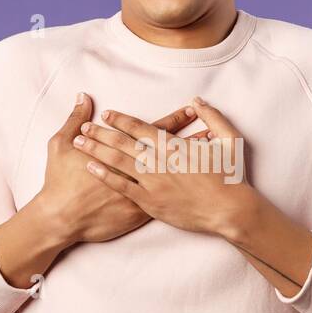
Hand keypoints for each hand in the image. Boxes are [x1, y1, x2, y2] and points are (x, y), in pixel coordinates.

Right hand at [31, 92, 199, 244]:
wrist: (61, 219)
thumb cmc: (60, 183)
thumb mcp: (60, 145)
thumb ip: (74, 119)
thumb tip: (82, 97)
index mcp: (123, 152)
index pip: (154, 130)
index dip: (174, 120)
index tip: (191, 109)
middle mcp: (136, 171)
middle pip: (171, 150)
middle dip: (191, 137)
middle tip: (212, 130)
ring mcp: (140, 193)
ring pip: (175, 175)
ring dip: (194, 162)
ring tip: (212, 151)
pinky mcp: (139, 211)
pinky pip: (168, 198)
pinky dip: (185, 188)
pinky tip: (199, 181)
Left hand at [72, 95, 255, 236]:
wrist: (230, 211)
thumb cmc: (232, 176)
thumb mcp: (229, 140)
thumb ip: (213, 117)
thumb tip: (197, 101)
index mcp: (174, 146)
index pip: (140, 128)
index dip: (121, 120)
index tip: (106, 114)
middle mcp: (159, 162)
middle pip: (123, 144)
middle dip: (100, 133)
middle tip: (83, 127)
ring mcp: (153, 183)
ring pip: (118, 163)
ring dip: (97, 151)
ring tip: (79, 143)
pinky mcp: (151, 203)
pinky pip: (122, 187)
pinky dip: (105, 176)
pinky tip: (91, 169)